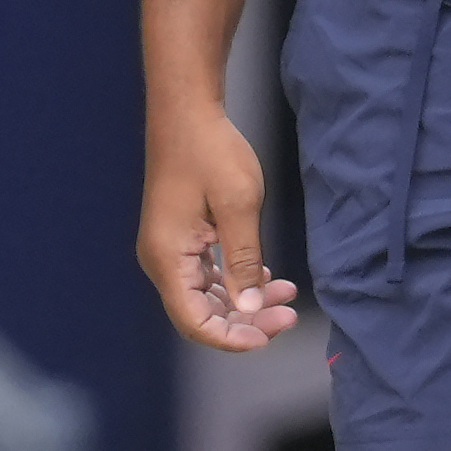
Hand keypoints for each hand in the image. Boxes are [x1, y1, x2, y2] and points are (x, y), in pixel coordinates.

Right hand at [139, 102, 302, 351]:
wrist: (188, 113)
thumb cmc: (210, 151)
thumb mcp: (238, 207)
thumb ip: (244, 261)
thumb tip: (249, 309)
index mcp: (167, 258)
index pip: (194, 322)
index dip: (231, 338)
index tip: (269, 335)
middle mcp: (162, 260)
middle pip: (200, 313)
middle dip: (245, 321)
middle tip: (288, 315)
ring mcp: (170, 249)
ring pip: (206, 296)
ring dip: (244, 302)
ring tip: (286, 295)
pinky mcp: (181, 237)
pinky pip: (206, 275)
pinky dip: (235, 281)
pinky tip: (265, 277)